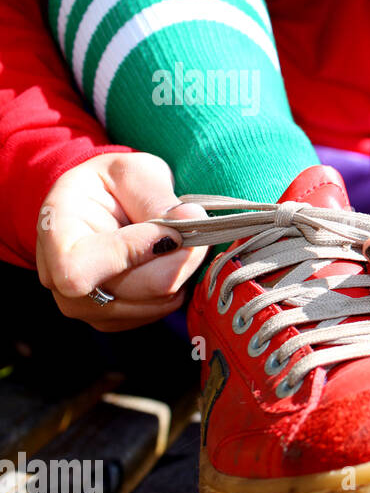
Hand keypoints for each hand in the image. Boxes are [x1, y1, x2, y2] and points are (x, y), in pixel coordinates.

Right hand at [35, 153, 206, 331]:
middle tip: (191, 232)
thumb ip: (158, 198)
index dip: (131, 254)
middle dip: (175, 260)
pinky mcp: (113, 319)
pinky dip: (177, 286)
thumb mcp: (132, 173)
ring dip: (180, 272)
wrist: (104, 204)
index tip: (170, 232)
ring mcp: (84, 306)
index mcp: (54, 231)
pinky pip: (160, 311)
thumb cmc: (113, 183)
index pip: (78, 269)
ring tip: (173, 243)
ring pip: (154, 304)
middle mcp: (57, 279)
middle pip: (132, 291)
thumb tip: (192, 219)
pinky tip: (165, 261)